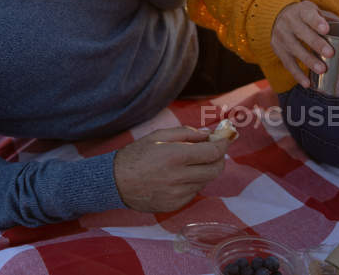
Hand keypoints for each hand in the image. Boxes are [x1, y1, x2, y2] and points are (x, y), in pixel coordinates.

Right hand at [113, 126, 228, 211]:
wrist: (114, 182)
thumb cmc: (136, 155)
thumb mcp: (159, 136)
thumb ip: (187, 133)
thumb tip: (209, 134)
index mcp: (175, 156)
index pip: (213, 153)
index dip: (223, 145)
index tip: (224, 139)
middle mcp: (179, 177)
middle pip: (215, 170)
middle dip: (219, 159)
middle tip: (214, 151)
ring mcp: (177, 194)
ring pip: (205, 181)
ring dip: (205, 170)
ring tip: (192, 162)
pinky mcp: (174, 205)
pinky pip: (193, 192)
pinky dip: (194, 182)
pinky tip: (181, 176)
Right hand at [271, 1, 334, 87]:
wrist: (277, 16)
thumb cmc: (303, 16)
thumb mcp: (314, 11)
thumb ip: (331, 20)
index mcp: (301, 11)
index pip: (309, 15)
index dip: (317, 22)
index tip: (326, 29)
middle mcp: (289, 22)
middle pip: (303, 33)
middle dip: (316, 44)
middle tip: (330, 53)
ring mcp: (282, 37)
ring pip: (295, 49)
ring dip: (309, 61)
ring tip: (322, 70)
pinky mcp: (278, 50)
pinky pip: (288, 63)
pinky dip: (297, 74)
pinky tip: (307, 82)